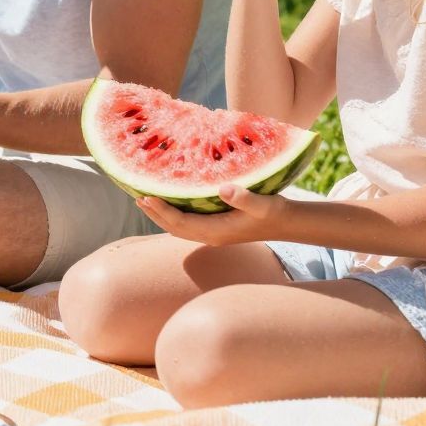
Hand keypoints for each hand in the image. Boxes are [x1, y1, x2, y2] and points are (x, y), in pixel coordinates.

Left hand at [134, 184, 295, 247]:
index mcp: (217, 231)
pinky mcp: (216, 228)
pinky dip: (173, 215)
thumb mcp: (263, 203)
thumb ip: (244, 197)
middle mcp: (211, 235)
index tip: (146, 196)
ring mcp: (213, 234)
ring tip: (145, 199)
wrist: (288, 224)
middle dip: (154, 214)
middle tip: (136, 196)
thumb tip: (223, 189)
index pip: (180, 223)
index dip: (161, 210)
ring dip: (161, 215)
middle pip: (173, 227)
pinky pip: (187, 224)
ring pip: (178, 228)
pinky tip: (170, 202)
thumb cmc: (275, 212)